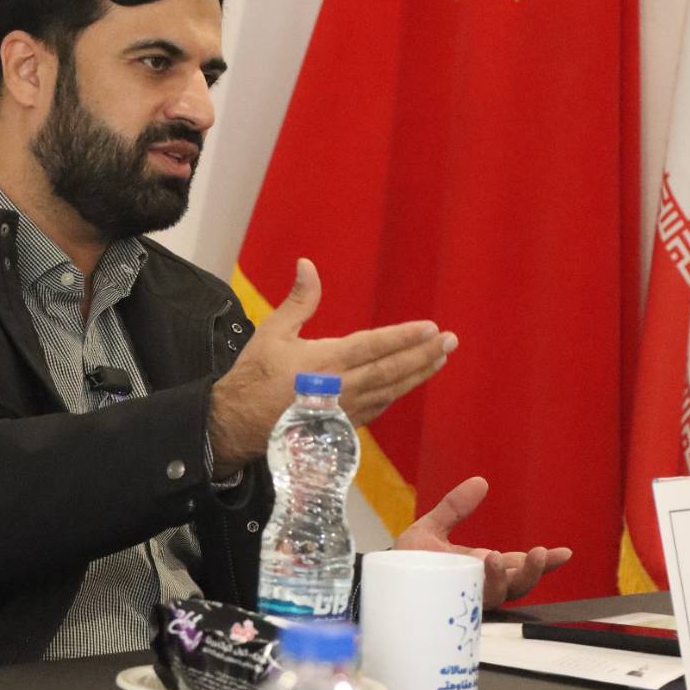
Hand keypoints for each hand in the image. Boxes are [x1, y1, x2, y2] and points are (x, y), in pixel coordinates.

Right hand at [207, 258, 456, 474]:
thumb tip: (307, 264)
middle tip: (451, 342)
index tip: (431, 328)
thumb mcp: (272, 331)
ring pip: (391, 392)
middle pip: (392, 371)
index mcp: (326, 362)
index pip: (374, 347)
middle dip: (424, 355)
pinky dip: (397, 394)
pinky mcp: (342, 425)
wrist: (239, 423)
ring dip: (418, 375)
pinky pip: (378, 408)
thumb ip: (299, 300)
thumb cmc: (254, 375)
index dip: (405, 338)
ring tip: (440, 359)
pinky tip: (409, 383)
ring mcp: (345, 410)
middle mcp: (342, 388)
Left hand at [394, 476, 571, 608]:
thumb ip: (454, 507)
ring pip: (495, 598)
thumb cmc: (406, 561)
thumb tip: (480, 482)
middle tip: (539, 554)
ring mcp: (464, 600)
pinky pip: (468, 606)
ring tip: (497, 559)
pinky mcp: (448, 610)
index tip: (564, 553)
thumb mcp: (432, 527)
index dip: (543, 563)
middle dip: (532, 573)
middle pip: (516, 587)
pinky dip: (475, 591)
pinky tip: (477, 573)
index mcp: (481, 569)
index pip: (519, 568)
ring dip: (502, 579)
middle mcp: (477, 587)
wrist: (375, 583)